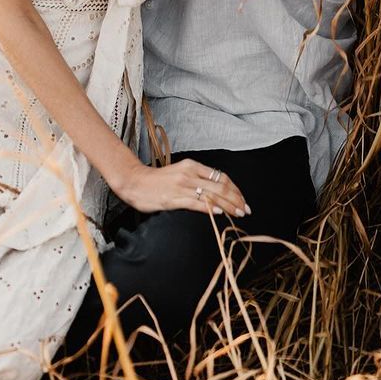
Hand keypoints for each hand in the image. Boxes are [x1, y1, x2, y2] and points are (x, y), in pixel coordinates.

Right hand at [109, 156, 251, 218]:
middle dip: (236, 199)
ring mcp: (182, 185)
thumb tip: (216, 192)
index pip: (221, 176)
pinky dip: (210, 208)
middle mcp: (189, 173)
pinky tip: (219, 213)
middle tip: (246, 209)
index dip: (235, 189)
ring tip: (238, 214)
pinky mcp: (174, 198)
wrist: (134, 181)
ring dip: (228, 205)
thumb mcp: (180, 173)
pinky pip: (196, 203)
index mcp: (192, 165)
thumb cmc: (157, 181)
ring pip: (212, 195)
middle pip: (220, 186)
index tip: (242, 200)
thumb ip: (197, 179)